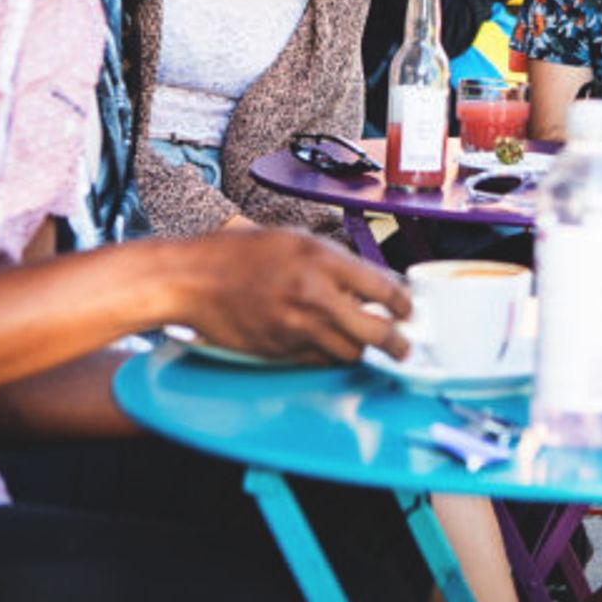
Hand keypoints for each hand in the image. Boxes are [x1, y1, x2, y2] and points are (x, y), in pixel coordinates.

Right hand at [170, 227, 411, 363]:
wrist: (192, 280)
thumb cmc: (238, 254)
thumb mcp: (294, 240)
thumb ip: (333, 262)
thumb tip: (369, 282)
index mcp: (322, 260)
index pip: (383, 289)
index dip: (404, 304)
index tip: (408, 310)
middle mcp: (315, 296)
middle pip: (376, 332)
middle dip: (398, 343)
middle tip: (404, 345)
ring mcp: (298, 327)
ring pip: (350, 352)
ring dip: (362, 350)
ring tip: (366, 344)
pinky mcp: (281, 350)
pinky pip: (320, 360)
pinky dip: (329, 355)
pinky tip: (329, 344)